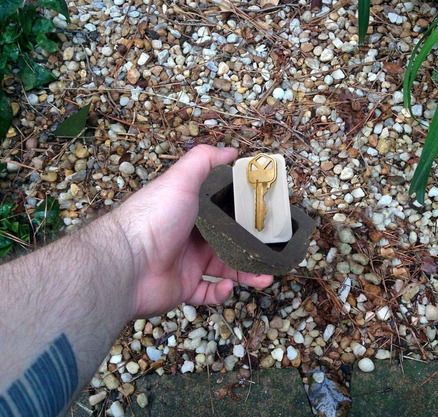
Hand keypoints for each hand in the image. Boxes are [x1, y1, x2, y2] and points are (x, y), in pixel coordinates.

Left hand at [114, 145, 273, 317]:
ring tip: (266, 277)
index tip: (264, 216)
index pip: (222, 211)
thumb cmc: (154, 217)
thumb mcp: (180, 179)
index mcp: (190, 211)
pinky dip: (221, 293)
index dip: (243, 214)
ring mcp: (186, 263)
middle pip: (228, 241)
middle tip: (272, 251)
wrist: (126, 263)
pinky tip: (229, 286)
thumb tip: (231, 151)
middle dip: (251, 248)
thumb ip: (204, 160)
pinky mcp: (183, 288)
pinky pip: (208, 293)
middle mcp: (190, 236)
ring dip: (246, 273)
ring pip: (224, 269)